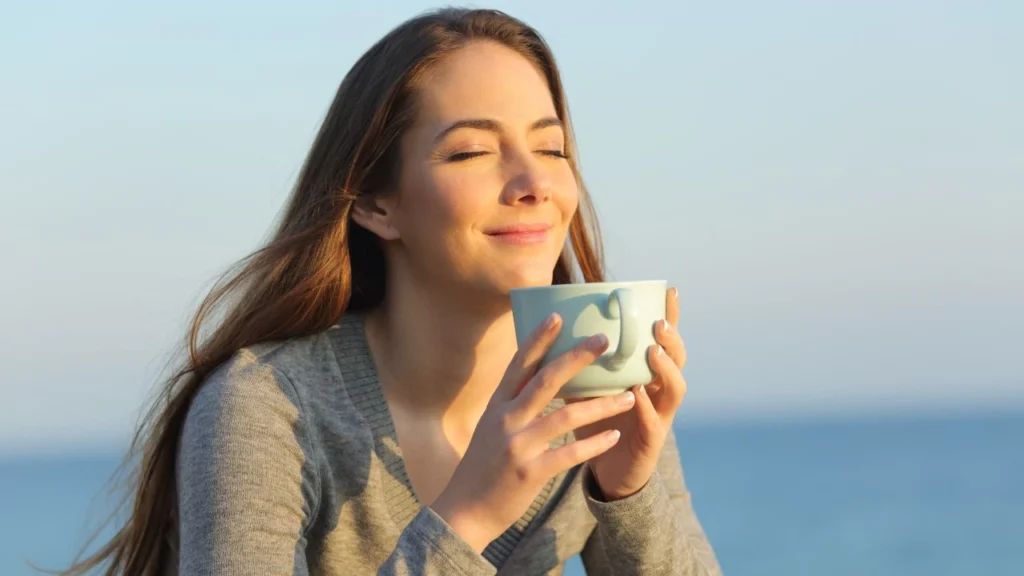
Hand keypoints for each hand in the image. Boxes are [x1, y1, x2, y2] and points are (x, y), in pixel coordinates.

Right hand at [430, 313, 636, 552]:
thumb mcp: (490, 428)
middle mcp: (506, 420)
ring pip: (567, 417)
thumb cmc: (482, 466)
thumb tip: (536, 375)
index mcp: (497, 406)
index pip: (519, 365)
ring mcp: (518, 446)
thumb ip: (512, 403)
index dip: (538, 339)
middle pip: (546, 381)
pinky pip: (570, 454)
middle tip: (604, 340)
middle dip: (577, 358)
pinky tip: (614, 435)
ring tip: (629, 395)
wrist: (464, 511)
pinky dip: (594, 444)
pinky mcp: (530, 473)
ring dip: (601, 404)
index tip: (557, 315)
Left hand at [571, 287, 686, 500]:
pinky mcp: (651, 443)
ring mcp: (660, 417)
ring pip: (674, 389)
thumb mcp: (588, 387)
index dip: (669, 316)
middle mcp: (658, 392)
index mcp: (645, 374)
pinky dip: (647, 409)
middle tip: (658, 324)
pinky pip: (654, 424)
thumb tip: (552, 328)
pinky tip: (638, 396)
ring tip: (652, 353)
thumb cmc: (595, 424)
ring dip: (666, 370)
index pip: (661, 340)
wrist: (604, 472)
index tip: (668, 291)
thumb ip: (581, 363)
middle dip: (671, 340)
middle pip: (677, 360)